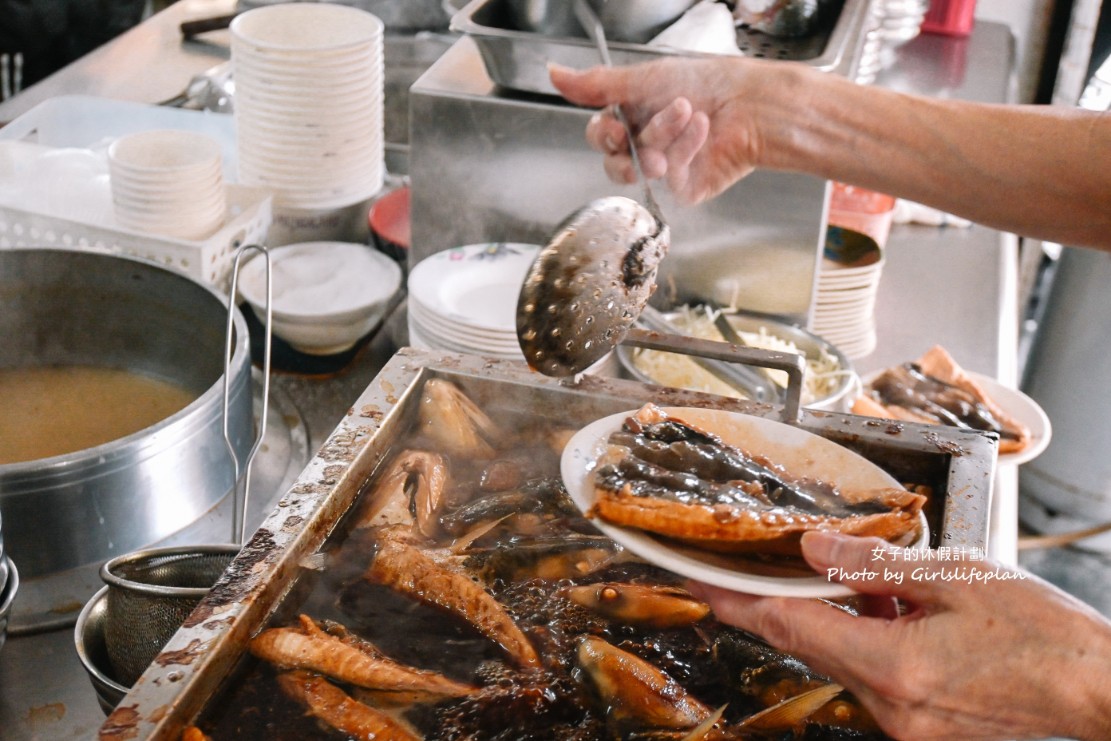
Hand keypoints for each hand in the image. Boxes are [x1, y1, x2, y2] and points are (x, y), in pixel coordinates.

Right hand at [549, 57, 767, 204]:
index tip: (613, 125)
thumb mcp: (644, 78)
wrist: (752, 101)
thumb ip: (596, 84)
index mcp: (635, 116)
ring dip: (660, 137)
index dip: (602, 134)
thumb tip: (553, 73)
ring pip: (640, 168)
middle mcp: (648, 144)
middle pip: (614, 160)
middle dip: (627, 143)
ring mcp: (667, 169)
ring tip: (685, 115)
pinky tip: (703, 129)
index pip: (601, 135)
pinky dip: (685, 148)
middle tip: (636, 130)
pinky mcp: (687, 187)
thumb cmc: (709, 82)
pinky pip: (669, 178)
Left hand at [687, 531, 1110, 740]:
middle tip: (761, 570)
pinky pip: (879, 679)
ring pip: (847, 660)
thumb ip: (876, 564)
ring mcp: (910, 727)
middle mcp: (891, 708)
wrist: (1107, 699)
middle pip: (812, 645)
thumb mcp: (957, 579)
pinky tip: (902, 614)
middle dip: (785, 605)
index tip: (701, 584)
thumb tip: (814, 547)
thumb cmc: (1049, 639)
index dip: (737, 602)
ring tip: (875, 584)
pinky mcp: (928, 731)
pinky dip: (875, 642)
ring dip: (843, 620)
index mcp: (891, 666)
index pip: (788, 626)